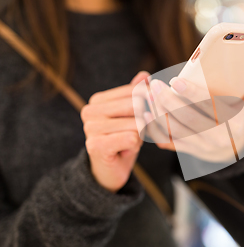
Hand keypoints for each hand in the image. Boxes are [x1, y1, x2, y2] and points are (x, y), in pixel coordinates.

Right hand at [81, 72, 149, 192]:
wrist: (110, 171)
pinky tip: (125, 151)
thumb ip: (137, 95)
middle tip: (137, 133)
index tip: (145, 118)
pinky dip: (135, 145)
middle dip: (146, 121)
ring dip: (140, 136)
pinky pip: (132, 137)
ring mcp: (90, 128)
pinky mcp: (95, 145)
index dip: (150, 104)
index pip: (135, 91)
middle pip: (137, 105)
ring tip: (129, 142)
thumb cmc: (124, 140)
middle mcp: (90, 111)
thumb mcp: (133, 115)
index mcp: (98, 100)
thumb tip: (145, 75)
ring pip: (137, 123)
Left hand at [143, 77, 243, 161]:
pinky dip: (154, 127)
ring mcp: (202, 146)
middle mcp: (217, 137)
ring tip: (149, 95)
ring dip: (158, 112)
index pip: (210, 106)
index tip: (176, 81)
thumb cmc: (238, 120)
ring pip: (175, 130)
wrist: (235, 151)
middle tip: (155, 85)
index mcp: (234, 122)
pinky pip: (168, 140)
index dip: (192, 94)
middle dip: (168, 101)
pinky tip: (146, 113)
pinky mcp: (189, 151)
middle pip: (188, 119)